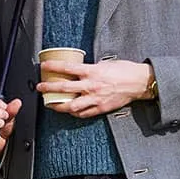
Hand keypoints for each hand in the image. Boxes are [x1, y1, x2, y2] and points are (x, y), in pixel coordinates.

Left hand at [36, 58, 151, 117]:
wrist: (139, 83)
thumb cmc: (124, 71)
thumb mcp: (105, 64)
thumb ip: (90, 68)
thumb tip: (79, 71)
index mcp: (92, 72)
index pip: (68, 68)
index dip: (54, 67)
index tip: (44, 67)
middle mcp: (92, 86)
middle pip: (65, 88)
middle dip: (49, 88)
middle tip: (40, 88)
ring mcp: (96, 99)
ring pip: (72, 106)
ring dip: (59, 106)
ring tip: (51, 105)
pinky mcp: (101, 108)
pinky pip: (84, 114)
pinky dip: (75, 113)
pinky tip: (70, 111)